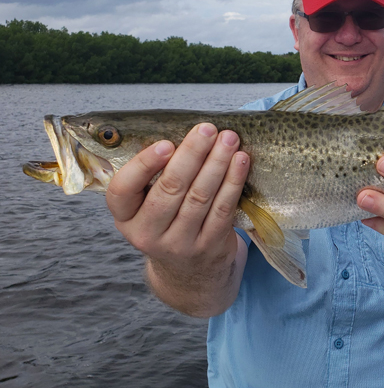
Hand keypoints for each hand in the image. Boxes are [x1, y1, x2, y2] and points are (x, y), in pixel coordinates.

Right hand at [106, 123, 249, 313]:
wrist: (188, 273)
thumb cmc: (168, 220)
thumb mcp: (148, 205)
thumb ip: (156, 174)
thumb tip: (185, 132)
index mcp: (125, 217)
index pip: (123, 190)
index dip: (144, 165)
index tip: (167, 143)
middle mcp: (147, 233)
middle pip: (170, 189)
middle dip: (192, 154)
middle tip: (208, 129)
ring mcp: (179, 244)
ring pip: (200, 197)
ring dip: (217, 163)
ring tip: (229, 139)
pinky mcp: (209, 247)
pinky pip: (223, 209)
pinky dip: (233, 182)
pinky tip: (240, 161)